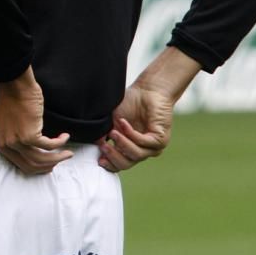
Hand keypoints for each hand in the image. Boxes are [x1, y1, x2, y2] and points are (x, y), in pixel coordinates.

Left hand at [0, 66, 71, 174]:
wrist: (15, 86)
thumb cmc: (12, 101)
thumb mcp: (7, 125)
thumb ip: (14, 139)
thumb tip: (31, 152)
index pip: (20, 164)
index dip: (38, 167)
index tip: (49, 164)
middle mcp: (5, 146)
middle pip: (31, 166)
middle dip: (49, 165)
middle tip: (60, 160)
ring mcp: (17, 142)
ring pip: (42, 159)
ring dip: (58, 158)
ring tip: (68, 153)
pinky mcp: (29, 136)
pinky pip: (50, 146)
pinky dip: (60, 143)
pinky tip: (65, 136)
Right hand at [98, 46, 200, 172]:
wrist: (148, 90)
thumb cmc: (130, 103)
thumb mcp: (113, 121)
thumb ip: (106, 134)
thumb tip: (95, 145)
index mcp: (130, 148)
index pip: (120, 164)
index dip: (109, 163)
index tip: (98, 159)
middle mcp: (142, 150)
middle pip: (127, 164)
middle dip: (113, 156)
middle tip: (102, 145)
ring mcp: (152, 147)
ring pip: (136, 155)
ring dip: (122, 144)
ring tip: (113, 132)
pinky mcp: (160, 139)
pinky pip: (144, 142)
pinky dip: (131, 134)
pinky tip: (123, 123)